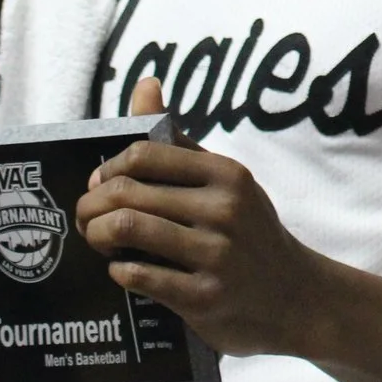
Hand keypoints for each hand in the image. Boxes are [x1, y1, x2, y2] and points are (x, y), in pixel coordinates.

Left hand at [75, 78, 322, 357]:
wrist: (295, 297)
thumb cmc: (248, 231)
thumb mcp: (226, 180)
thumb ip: (177, 141)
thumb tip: (144, 84)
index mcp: (226, 174)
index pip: (144, 155)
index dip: (108, 169)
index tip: (100, 184)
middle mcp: (224, 209)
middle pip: (126, 193)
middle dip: (90, 206)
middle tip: (86, 217)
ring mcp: (215, 254)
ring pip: (124, 229)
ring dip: (96, 235)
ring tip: (98, 240)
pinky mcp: (203, 297)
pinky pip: (136, 274)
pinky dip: (118, 270)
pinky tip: (124, 269)